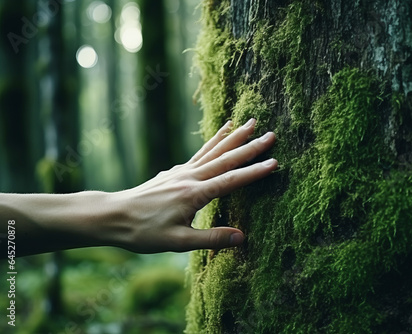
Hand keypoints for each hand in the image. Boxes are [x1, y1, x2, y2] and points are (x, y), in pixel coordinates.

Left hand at [111, 118, 276, 252]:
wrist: (112, 216)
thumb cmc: (143, 231)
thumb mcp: (178, 242)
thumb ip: (212, 238)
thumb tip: (242, 237)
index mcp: (195, 193)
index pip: (232, 180)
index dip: (255, 172)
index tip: (275, 162)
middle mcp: (190, 177)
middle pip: (225, 158)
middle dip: (250, 146)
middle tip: (271, 134)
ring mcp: (180, 172)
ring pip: (212, 150)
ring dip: (232, 137)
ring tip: (246, 122)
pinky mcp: (173, 173)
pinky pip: (199, 153)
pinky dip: (212, 143)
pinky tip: (217, 138)